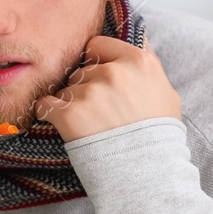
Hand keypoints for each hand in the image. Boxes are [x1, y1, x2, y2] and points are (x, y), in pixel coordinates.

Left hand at [33, 36, 181, 142]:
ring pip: (66, 89)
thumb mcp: (166, 94)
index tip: (101, 81)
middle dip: (85, 87)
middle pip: (82, 69)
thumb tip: (139, 37)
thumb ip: (149, 64)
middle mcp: (114, 72)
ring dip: (71, 104)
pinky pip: (46, 104)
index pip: (98, 45)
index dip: (96, 62)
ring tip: (90, 127)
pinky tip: (65, 127)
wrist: (147, 175)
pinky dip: (51, 114)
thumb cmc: (159, 137)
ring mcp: (91, 92)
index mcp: (138, 62)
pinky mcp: (70, 113)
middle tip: (99, 112)